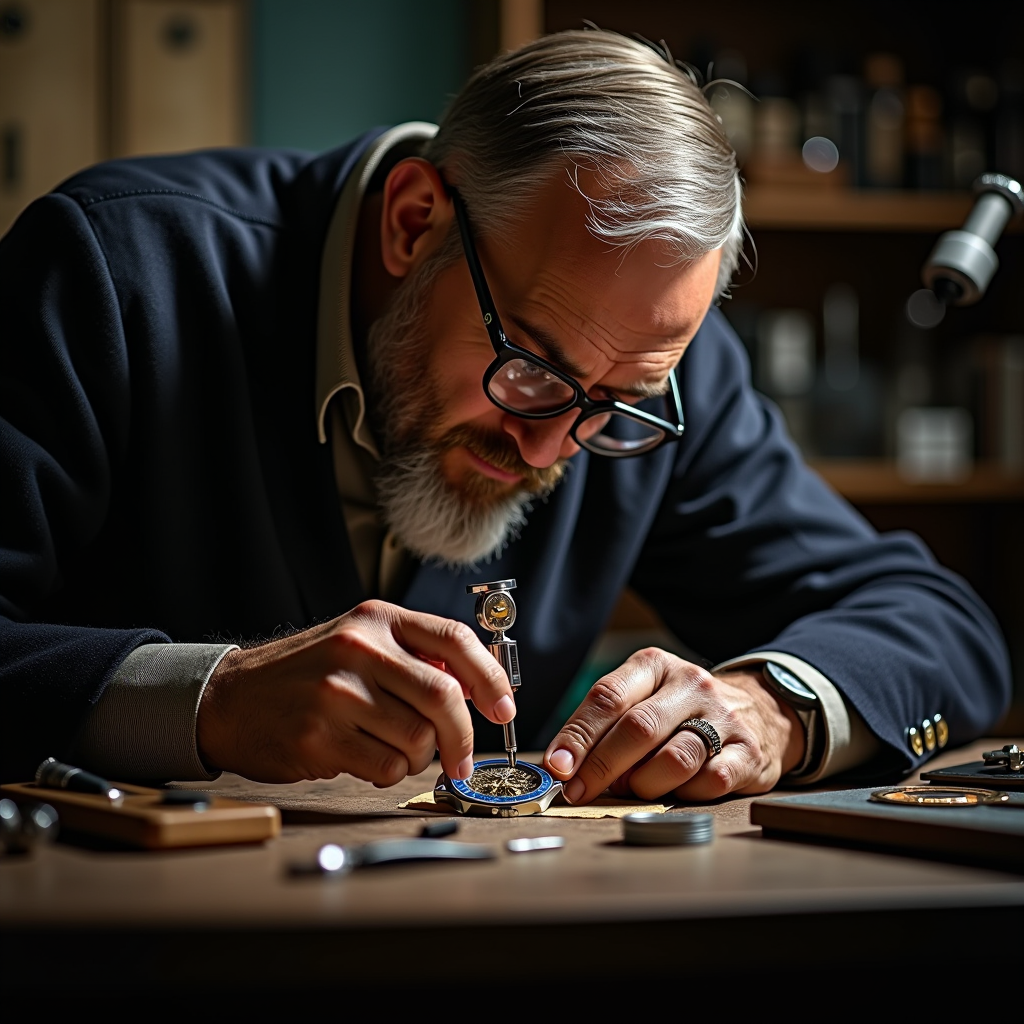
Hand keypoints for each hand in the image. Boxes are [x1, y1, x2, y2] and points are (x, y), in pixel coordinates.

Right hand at [197, 600, 515, 785]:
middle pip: (444, 694)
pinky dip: (390, 772)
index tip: (503, 708)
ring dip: (419, 757)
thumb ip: (414, 656)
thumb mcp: (359, 643)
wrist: (230, 699)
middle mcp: (359, 648)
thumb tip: (477, 686)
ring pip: (418, 738)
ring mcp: (337, 692)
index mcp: (376, 620)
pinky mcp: (319, 736)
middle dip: (464, 735)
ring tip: (393, 750)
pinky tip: (367, 759)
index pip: (454, 639)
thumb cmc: (305, 675)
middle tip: (463, 759)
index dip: (490, 677)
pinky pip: (387, 766)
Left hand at [543, 650, 804, 802]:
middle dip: (601, 766)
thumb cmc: (683, 710)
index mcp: (654, 666)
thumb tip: (567, 767)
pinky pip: (711, 781)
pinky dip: (686, 794)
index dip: (578, 735)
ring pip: (674, 759)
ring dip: (644, 784)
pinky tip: (678, 792)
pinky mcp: (748, 751)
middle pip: (638, 728)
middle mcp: (691, 684)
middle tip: (579, 792)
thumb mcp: (643, 698)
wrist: (761, 708)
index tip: (558, 767)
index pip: (608, 697)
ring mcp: (723, 716)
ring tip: (636, 788)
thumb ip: (608, 726)